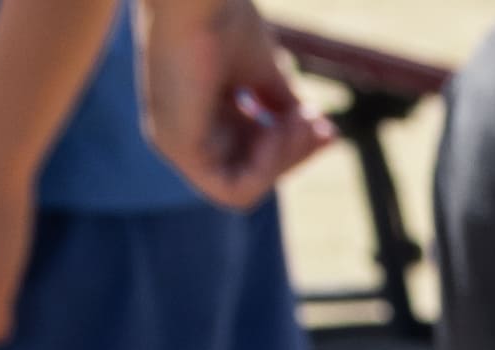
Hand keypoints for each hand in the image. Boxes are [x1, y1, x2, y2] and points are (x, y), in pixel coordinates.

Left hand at [138, 0, 327, 206]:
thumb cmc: (221, 16)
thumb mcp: (263, 71)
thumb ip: (280, 104)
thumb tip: (317, 131)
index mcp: (194, 112)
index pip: (247, 155)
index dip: (290, 147)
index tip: (322, 122)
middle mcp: (178, 131)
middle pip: (250, 174)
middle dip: (295, 154)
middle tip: (322, 126)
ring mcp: (171, 141)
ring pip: (242, 188)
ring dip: (284, 161)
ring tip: (301, 122)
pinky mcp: (174, 145)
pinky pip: (231, 188)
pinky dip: (266, 168)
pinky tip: (278, 130)